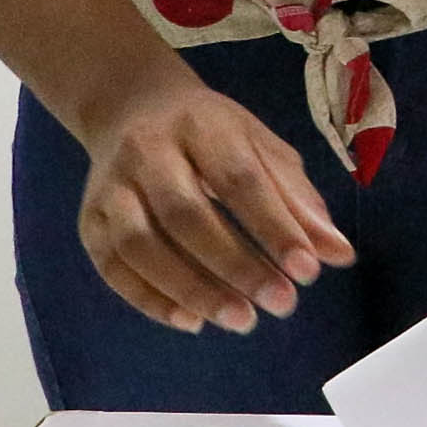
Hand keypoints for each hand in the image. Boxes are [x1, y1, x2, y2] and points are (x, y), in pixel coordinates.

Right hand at [76, 82, 353, 329]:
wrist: (130, 106)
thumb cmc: (211, 134)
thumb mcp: (262, 148)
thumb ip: (298, 201)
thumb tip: (339, 255)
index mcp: (201, 124)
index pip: (239, 178)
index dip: (274, 227)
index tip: (308, 272)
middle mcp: (147, 152)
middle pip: (186, 214)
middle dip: (235, 265)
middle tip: (280, 304)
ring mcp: (110, 188)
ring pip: (141, 244)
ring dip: (192, 289)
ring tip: (240, 320)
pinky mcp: (87, 220)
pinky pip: (113, 267)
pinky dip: (150, 300)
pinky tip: (191, 321)